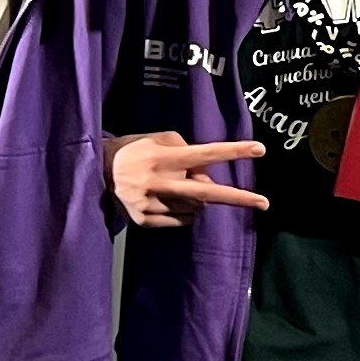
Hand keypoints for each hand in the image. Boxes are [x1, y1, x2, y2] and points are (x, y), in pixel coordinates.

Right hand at [107, 131, 269, 225]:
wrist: (95, 172)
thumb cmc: (133, 150)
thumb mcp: (157, 139)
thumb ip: (186, 151)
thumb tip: (207, 176)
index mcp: (162, 158)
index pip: (205, 154)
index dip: (233, 152)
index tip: (259, 149)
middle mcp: (158, 182)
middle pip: (206, 192)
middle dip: (238, 198)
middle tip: (264, 203)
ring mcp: (151, 205)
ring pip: (196, 206)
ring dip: (197, 198)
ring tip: (177, 186)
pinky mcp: (145, 221)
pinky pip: (182, 220)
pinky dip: (185, 210)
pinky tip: (169, 199)